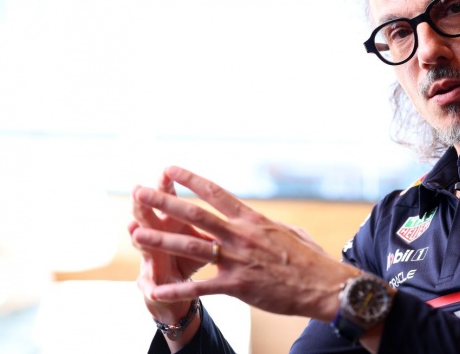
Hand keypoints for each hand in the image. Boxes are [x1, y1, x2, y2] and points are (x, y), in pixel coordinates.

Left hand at [130, 166, 358, 321]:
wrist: (323, 286)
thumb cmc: (310, 258)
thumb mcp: (288, 231)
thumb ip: (265, 225)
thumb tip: (254, 219)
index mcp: (253, 219)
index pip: (216, 193)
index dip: (191, 179)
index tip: (170, 169)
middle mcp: (241, 235)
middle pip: (196, 215)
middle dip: (165, 202)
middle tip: (139, 192)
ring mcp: (238, 260)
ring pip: (192, 246)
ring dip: (161, 239)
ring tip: (136, 233)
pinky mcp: (238, 285)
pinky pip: (201, 287)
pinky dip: (176, 290)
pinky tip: (155, 291)